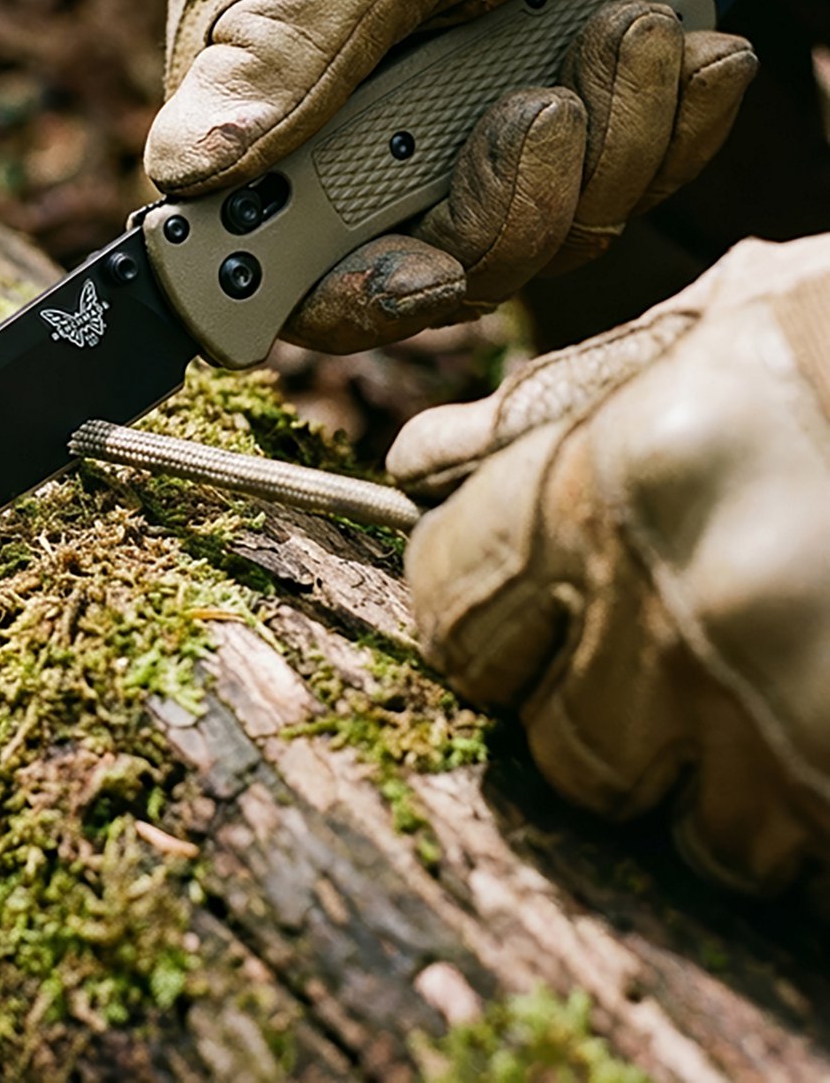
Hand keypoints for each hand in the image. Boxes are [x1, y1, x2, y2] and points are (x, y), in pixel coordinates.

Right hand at [147, 0, 767, 352]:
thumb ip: (283, 48)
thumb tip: (179, 171)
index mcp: (264, 76)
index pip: (267, 247)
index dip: (342, 288)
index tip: (425, 270)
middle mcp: (346, 124)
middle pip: (414, 264)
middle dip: (512, 206)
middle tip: (557, 101)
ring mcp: (448, 131)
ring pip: (523, 237)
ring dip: (607, 151)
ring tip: (636, 27)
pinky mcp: (538, 123)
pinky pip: (603, 191)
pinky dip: (660, 134)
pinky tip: (689, 54)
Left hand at [387, 236, 829, 892]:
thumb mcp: (706, 329)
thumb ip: (547, 409)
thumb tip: (411, 464)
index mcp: (607, 490)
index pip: (451, 617)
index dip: (486, 620)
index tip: (527, 614)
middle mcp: (683, 618)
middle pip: (563, 749)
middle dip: (609, 715)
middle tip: (690, 648)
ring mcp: (794, 721)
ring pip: (703, 833)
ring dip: (737, 782)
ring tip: (802, 674)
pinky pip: (813, 869)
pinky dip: (823, 819)